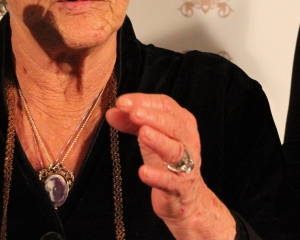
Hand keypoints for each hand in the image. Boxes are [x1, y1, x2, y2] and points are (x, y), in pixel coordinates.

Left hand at [106, 93, 235, 239]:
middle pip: (173, 124)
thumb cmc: (166, 160)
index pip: (165, 105)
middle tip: (133, 112)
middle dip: (152, 116)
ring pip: (175, 150)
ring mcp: (186, 164)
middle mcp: (188, 140)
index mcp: (182, 122)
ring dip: (159, 140)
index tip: (122, 102)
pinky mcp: (180, 187)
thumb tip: (112, 112)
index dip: (144, 101)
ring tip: (143, 133)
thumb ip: (131, 123)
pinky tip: (143, 172)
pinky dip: (157, 176)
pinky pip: (170, 181)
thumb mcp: (149, 137)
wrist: (184, 197)